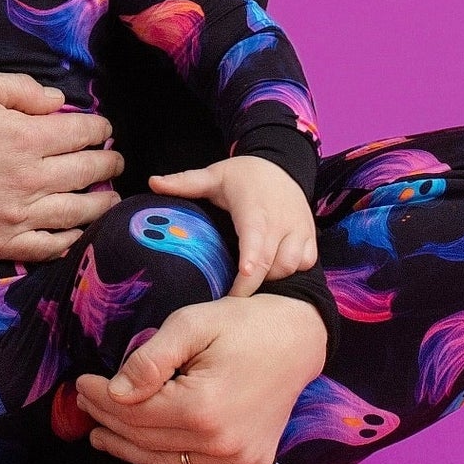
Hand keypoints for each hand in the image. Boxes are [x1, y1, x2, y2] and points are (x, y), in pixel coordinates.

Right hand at [0, 71, 124, 261]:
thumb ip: (21, 89)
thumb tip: (59, 102)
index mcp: (26, 137)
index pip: (84, 133)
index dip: (100, 129)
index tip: (104, 130)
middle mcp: (31, 179)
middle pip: (89, 172)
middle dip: (108, 164)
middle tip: (115, 161)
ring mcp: (17, 216)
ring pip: (78, 212)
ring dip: (102, 204)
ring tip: (111, 198)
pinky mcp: (0, 243)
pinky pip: (47, 246)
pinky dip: (70, 239)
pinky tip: (77, 232)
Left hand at [75, 294, 326, 463]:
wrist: (297, 339)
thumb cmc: (242, 325)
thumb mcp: (192, 324)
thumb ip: (150, 359)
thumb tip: (115, 392)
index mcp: (202, 406)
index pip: (134, 412)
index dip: (101, 398)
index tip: (80, 383)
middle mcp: (220, 442)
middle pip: (145, 440)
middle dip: (108, 421)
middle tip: (83, 404)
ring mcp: (239, 460)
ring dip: (128, 454)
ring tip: (99, 435)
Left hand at [149, 155, 316, 294]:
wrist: (282, 163)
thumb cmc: (243, 175)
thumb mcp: (213, 175)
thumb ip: (184, 183)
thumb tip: (152, 182)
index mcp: (255, 209)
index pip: (256, 241)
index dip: (250, 265)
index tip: (239, 284)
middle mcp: (282, 221)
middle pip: (272, 263)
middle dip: (253, 286)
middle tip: (229, 300)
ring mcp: (299, 229)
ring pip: (291, 266)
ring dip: (272, 279)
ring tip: (249, 285)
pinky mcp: (310, 236)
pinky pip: (307, 263)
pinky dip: (292, 272)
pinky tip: (271, 275)